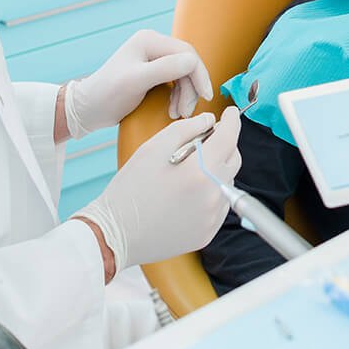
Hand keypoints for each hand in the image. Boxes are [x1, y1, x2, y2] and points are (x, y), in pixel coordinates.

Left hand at [63, 29, 212, 140]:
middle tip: (186, 112)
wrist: (88, 109)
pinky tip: (173, 108)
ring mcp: (153, 57)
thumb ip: (165, 69)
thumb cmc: (107, 95)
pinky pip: (177, 80)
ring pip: (184, 73)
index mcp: (150, 40)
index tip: (204, 96)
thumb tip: (192, 62)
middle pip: (188, 63)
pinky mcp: (153, 71)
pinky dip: (179, 95)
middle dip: (191, 88)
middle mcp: (153, 44)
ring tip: (178, 113)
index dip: (199, 75)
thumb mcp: (136, 81)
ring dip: (186, 94)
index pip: (187, 54)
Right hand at [74, 108, 243, 273]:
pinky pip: (219, 205)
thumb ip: (186, 128)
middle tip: (205, 141)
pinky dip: (211, 193)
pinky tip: (187, 193)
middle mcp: (212, 196)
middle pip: (233, 160)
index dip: (232, 121)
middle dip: (225, 145)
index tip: (230, 113)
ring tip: (188, 172)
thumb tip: (209, 120)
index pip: (229, 138)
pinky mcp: (207, 233)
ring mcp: (212, 218)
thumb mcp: (152, 148)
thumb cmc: (130, 189)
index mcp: (200, 172)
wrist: (115, 234)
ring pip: (227, 182)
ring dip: (216, 170)